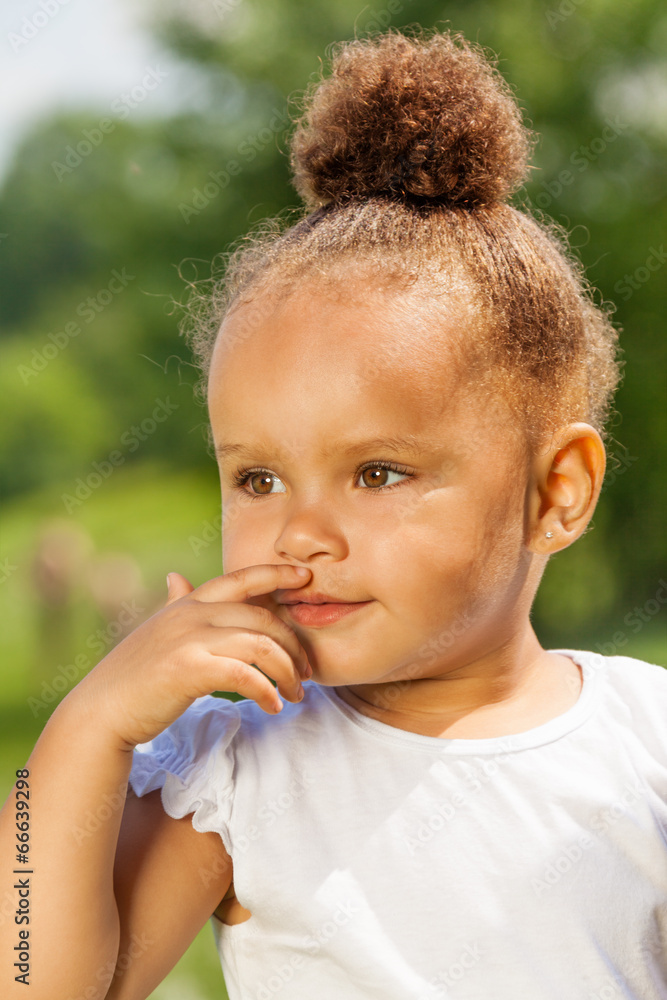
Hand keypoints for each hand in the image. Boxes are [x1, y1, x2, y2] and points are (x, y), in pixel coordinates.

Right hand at [70, 564, 312, 749]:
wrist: (101, 711)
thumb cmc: (135, 675)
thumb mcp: (159, 631)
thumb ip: (177, 605)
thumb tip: (178, 577)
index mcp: (189, 603)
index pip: (241, 578)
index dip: (276, 573)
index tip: (305, 577)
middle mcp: (192, 614)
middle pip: (262, 617)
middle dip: (293, 644)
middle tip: (306, 673)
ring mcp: (190, 638)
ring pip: (261, 644)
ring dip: (287, 671)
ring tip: (295, 694)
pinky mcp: (189, 668)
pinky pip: (245, 674)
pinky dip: (267, 690)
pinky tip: (274, 705)